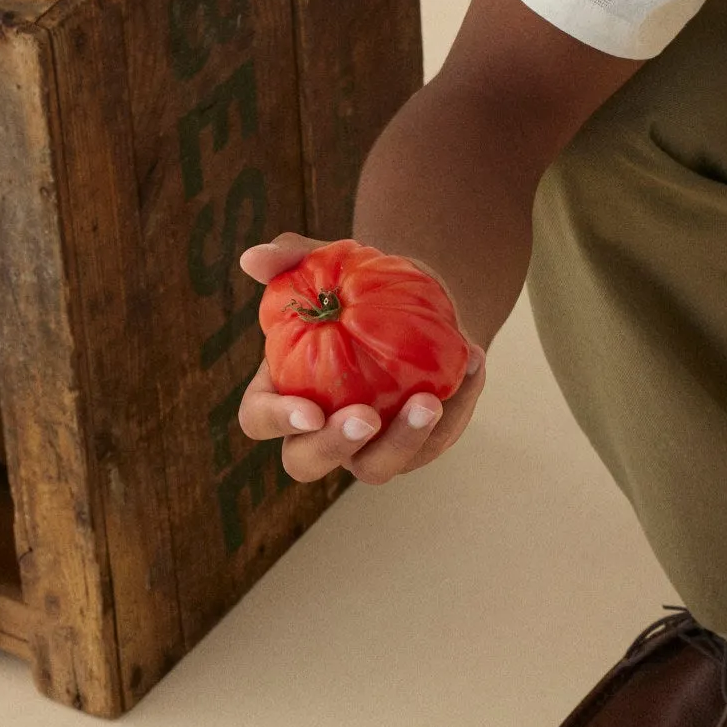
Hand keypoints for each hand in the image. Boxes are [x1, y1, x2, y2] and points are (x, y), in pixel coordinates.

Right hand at [234, 232, 486, 486]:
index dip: (278, 421)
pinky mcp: (415, 445)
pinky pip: (434, 441)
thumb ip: (290, 258)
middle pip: (308, 462)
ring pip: (376, 468)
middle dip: (335, 447)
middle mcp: (317, 430)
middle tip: (367, 418)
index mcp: (280, 393)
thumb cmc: (357, 284)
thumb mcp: (328, 260)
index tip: (310, 411)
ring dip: (403, 442)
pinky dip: (457, 408)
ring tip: (429, 401)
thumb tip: (254, 259)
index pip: (259, 419)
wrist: (417, 297)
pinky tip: (473, 363)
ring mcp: (366, 445)